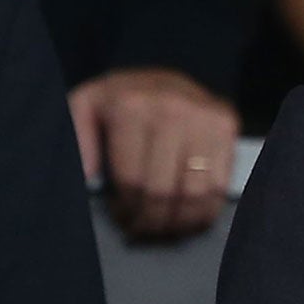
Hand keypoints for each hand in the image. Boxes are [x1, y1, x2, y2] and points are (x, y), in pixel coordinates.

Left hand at [69, 67, 237, 239]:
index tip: (123, 217)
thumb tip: (88, 175)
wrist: (162, 75)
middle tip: (143, 228)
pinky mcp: (226, 124)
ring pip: (194, 193)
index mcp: (132, 106)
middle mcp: (171, 108)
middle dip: (151, 220)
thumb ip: (77, 137)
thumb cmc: (120, 99)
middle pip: (162, 190)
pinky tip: (190, 216)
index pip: (132, 180)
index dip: (126, 209)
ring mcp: (203, 117)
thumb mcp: (86, 106)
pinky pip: (220, 184)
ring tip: (165, 227)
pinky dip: (206, 211)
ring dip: (178, 222)